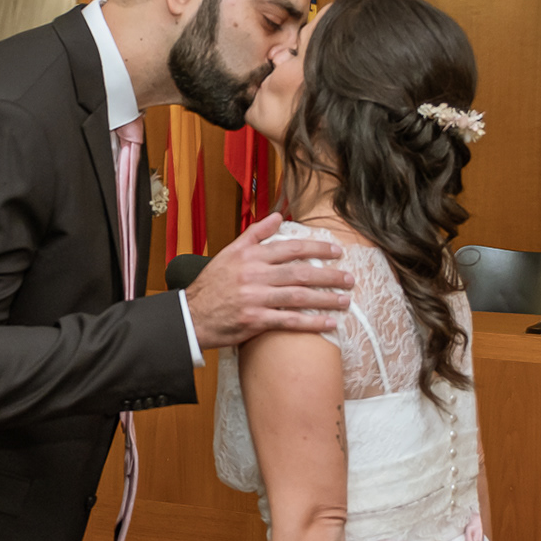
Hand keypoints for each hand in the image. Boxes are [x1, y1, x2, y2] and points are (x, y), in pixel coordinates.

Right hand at [186, 213, 353, 348]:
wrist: (191, 315)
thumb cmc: (212, 285)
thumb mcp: (229, 252)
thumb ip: (255, 234)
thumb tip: (278, 217)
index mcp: (251, 256)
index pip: (291, 248)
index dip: (317, 249)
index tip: (337, 251)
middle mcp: (254, 275)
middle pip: (300, 272)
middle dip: (329, 275)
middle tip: (349, 278)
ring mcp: (255, 298)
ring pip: (298, 296)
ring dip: (325, 298)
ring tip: (345, 300)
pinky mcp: (255, 320)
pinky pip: (289, 321)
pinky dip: (311, 322)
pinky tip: (328, 323)